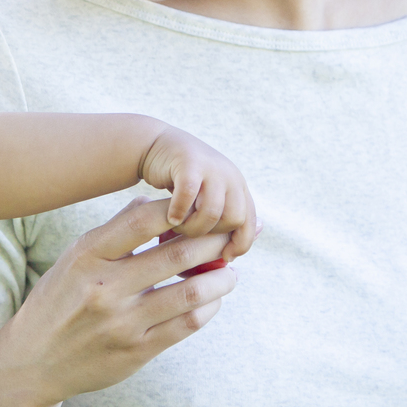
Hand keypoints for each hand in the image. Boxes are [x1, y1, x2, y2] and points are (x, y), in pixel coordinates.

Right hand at [0, 195, 239, 406]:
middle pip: (177, 254)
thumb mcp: (73, 260)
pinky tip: (213, 300)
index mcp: (87, 256)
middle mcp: (105, 287)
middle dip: (213, 242)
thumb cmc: (57, 302)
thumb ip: (113, 233)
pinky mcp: (136, 351)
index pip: (144, 219)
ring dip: (220, 278)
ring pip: (191, 292)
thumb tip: (151, 202)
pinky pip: (186, 325)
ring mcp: (122, 322)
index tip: (198, 210)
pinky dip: (208, 308)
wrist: (31, 364)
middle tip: (229, 237)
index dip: (180, 210)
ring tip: (230, 271)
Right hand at [137, 128, 257, 260]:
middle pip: (234, 219)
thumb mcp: (205, 200)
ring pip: (212, 212)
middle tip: (191, 235)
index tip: (226, 258)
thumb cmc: (180, 183)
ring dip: (192, 227)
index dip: (241, 244)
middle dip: (211, 236)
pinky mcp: (190, 163)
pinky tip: (170, 217)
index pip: (250, 222)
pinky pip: (188, 196)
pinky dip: (178, 212)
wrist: (156, 147)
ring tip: (177, 226)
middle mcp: (231, 176)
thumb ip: (219, 221)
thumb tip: (228, 260)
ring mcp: (212, 168)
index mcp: (238, 187)